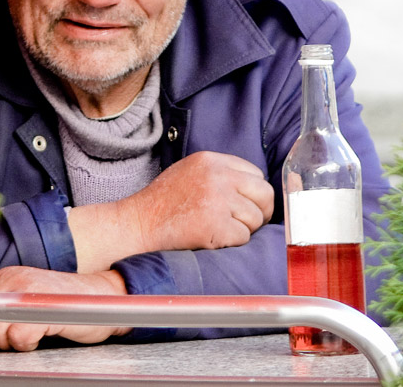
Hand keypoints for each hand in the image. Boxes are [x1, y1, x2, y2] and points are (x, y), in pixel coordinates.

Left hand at [0, 267, 129, 351]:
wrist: (106, 296)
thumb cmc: (65, 303)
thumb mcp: (27, 297)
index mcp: (7, 275)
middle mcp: (14, 279)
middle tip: (10, 339)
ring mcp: (28, 292)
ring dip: (8, 343)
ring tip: (28, 336)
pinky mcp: (43, 309)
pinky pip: (18, 336)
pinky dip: (26, 345)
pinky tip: (40, 337)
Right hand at [68, 151, 272, 271]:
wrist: (139, 223)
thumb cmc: (163, 203)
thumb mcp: (190, 172)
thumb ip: (220, 174)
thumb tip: (254, 190)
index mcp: (211, 160)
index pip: (255, 174)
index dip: (253, 193)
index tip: (246, 204)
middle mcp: (218, 176)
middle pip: (264, 193)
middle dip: (260, 211)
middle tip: (248, 223)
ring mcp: (218, 199)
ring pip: (255, 218)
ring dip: (243, 229)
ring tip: (219, 229)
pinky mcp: (216, 224)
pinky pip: (243, 237)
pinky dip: (231, 243)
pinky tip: (211, 238)